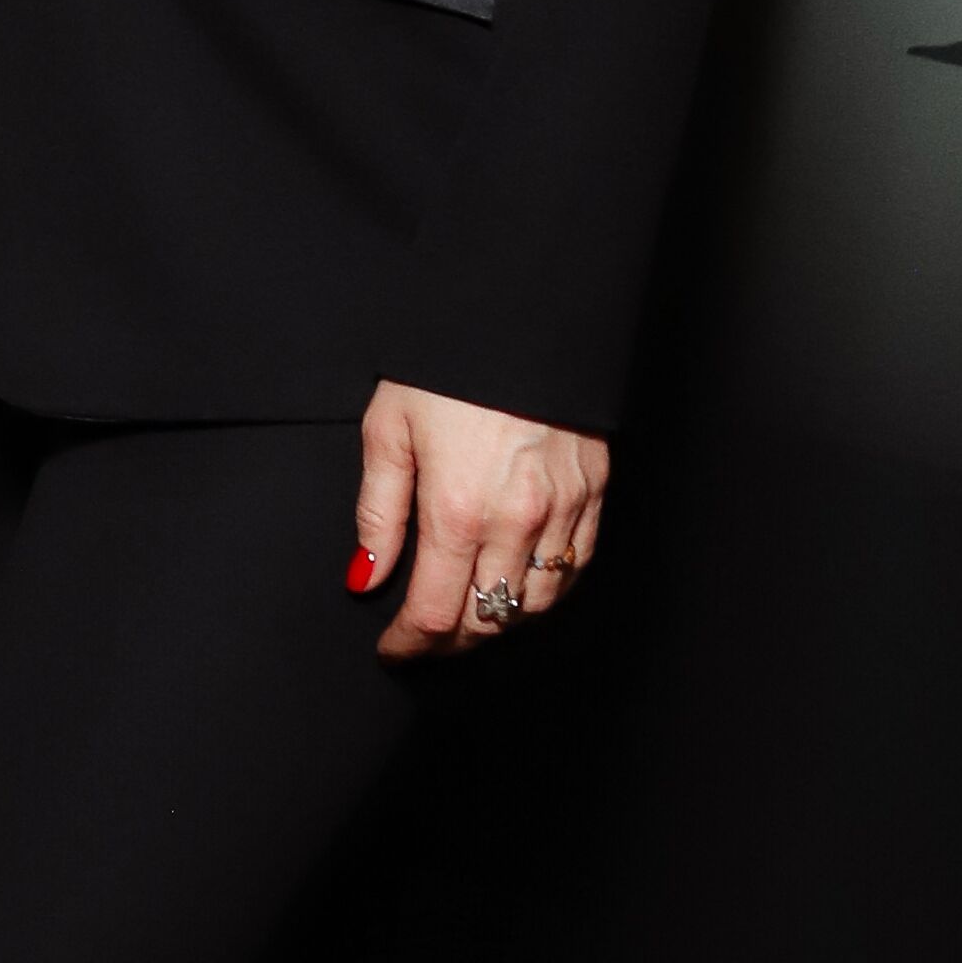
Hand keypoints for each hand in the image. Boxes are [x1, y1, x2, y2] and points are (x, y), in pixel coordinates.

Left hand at [348, 382, 605, 660]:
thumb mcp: (389, 430)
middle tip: (425, 638)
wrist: (521, 313)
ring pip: (537, 603)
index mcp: (456, 511)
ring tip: (469, 615)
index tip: (393, 649)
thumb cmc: (446, 367)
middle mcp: (515, 521)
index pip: (434, 613)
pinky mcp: (595, 491)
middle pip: (487, 620)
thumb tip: (367, 577)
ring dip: (500, 621)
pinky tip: (521, 584)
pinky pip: (577, 566)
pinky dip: (548, 589)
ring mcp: (563, 508)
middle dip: (450, 641)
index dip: (409, 644)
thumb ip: (378, 513)